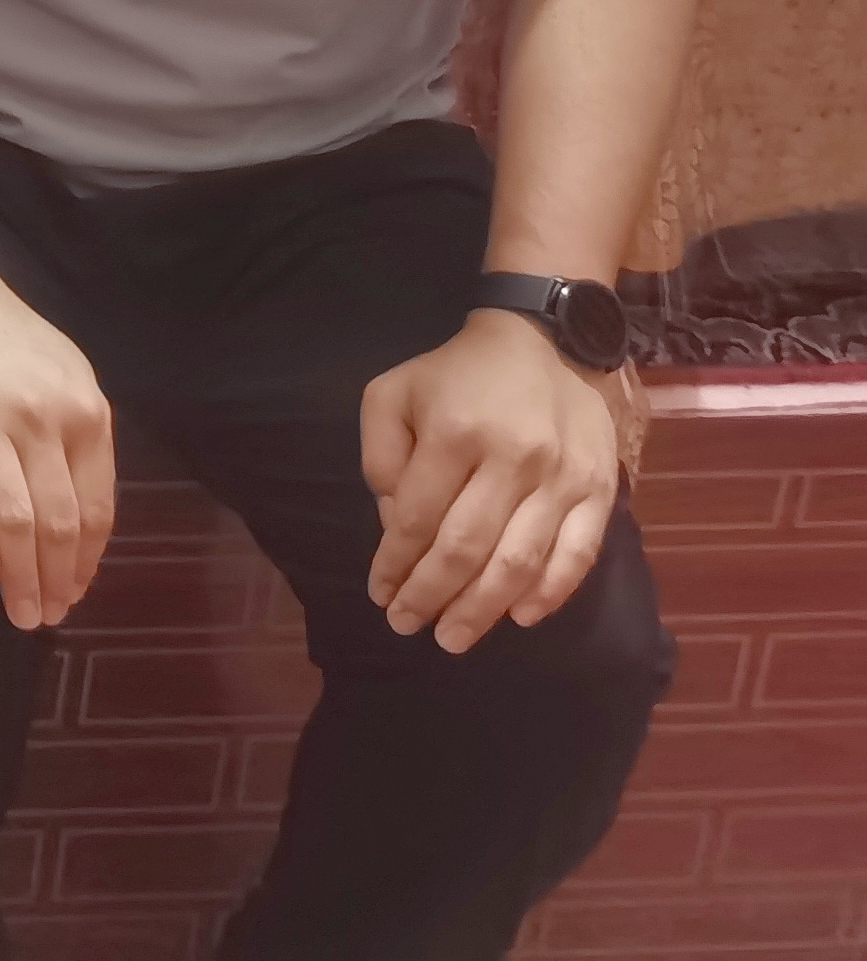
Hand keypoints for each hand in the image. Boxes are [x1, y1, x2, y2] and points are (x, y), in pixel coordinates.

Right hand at [0, 272, 115, 629]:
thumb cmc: (9, 338)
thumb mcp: (68, 377)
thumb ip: (81, 438)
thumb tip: (83, 517)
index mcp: (84, 412)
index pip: (94, 506)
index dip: (87, 561)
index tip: (76, 594)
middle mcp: (43, 419)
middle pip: (56, 521)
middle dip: (55, 580)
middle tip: (46, 617)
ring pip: (13, 517)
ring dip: (19, 575)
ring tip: (19, 612)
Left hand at [362, 305, 622, 651]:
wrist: (543, 342)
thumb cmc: (457, 374)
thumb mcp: (393, 393)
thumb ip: (381, 456)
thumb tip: (395, 525)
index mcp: (454, 432)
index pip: (417, 518)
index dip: (395, 564)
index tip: (380, 594)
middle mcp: (511, 459)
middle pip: (467, 548)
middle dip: (432, 596)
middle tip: (408, 626)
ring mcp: (562, 477)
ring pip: (520, 562)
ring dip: (483, 609)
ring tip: (453, 638)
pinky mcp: (600, 489)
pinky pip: (577, 555)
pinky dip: (549, 594)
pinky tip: (519, 617)